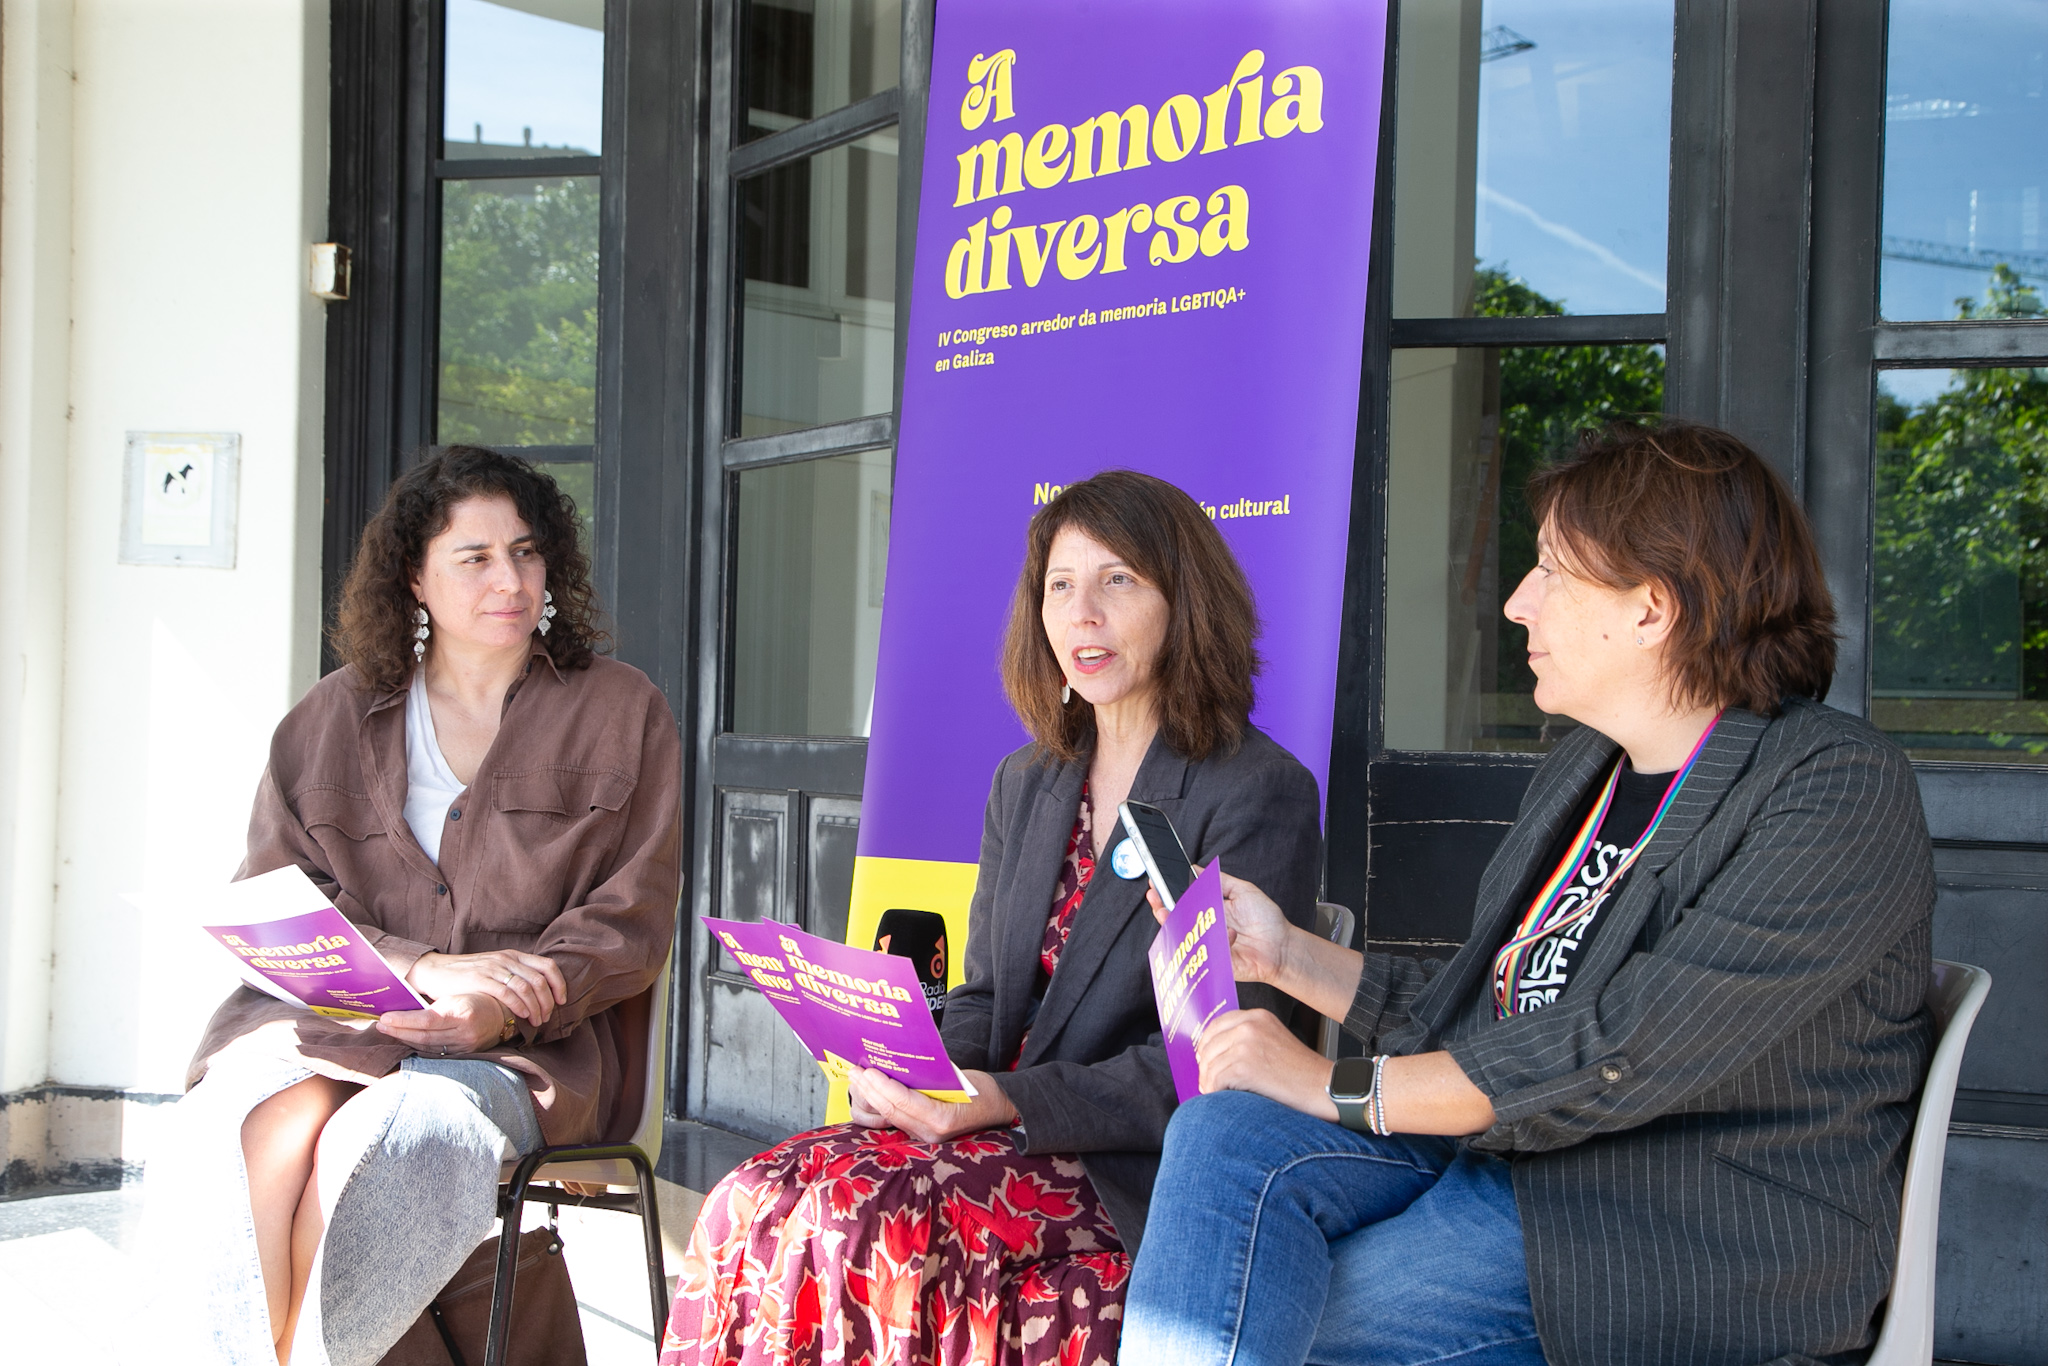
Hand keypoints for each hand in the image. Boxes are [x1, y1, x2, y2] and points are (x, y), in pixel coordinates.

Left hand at [378, 992, 510, 1055]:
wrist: (503, 1014)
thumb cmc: (477, 998)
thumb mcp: (457, 996)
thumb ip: (434, 1004)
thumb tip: (402, 1005)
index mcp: (462, 1013)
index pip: (427, 1020)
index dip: (403, 1021)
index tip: (385, 1018)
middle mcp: (465, 1033)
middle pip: (424, 1036)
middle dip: (399, 1031)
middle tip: (380, 1025)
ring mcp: (465, 1046)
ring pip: (428, 1046)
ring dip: (405, 1039)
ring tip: (388, 1031)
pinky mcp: (465, 1054)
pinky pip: (436, 1052)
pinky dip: (418, 1046)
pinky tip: (407, 1039)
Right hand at [407, 950, 565, 1026]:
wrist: (436, 971)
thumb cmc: (467, 975)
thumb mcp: (495, 969)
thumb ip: (514, 976)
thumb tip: (536, 994)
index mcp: (513, 955)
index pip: (547, 966)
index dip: (559, 984)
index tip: (562, 1001)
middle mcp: (507, 959)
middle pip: (540, 980)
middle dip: (548, 1001)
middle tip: (547, 1017)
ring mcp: (494, 968)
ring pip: (527, 988)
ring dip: (536, 1007)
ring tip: (537, 1021)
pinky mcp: (480, 979)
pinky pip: (508, 993)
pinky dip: (520, 1006)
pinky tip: (523, 1016)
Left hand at [846, 1067, 1017, 1141]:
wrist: (1000, 1108)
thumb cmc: (984, 1091)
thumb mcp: (961, 1078)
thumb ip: (931, 1075)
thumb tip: (900, 1062)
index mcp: (941, 1119)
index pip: (903, 1102)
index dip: (882, 1086)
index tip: (868, 1070)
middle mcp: (930, 1133)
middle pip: (891, 1110)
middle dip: (869, 1089)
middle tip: (854, 1070)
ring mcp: (925, 1136)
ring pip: (889, 1117)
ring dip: (870, 1097)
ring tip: (857, 1079)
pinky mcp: (921, 1133)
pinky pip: (895, 1119)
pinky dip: (880, 1104)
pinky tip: (870, 1092)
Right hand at [1146, 867, 1292, 985]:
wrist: (1283, 946)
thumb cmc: (1266, 919)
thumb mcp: (1242, 891)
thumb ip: (1219, 880)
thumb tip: (1196, 869)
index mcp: (1209, 911)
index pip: (1182, 902)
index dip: (1167, 895)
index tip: (1156, 885)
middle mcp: (1205, 929)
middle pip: (1175, 921)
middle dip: (1161, 909)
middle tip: (1155, 898)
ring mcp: (1208, 946)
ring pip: (1183, 938)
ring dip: (1175, 925)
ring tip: (1168, 912)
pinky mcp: (1215, 962)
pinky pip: (1206, 951)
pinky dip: (1219, 939)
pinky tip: (1232, 933)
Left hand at [1194, 1008, 1338, 1119]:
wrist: (1324, 1088)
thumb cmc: (1302, 1073)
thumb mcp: (1274, 1041)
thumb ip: (1247, 1039)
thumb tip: (1212, 1055)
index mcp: (1258, 1016)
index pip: (1216, 1025)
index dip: (1206, 1044)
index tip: (1204, 1059)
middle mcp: (1250, 1025)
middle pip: (1208, 1046)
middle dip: (1206, 1067)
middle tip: (1209, 1082)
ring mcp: (1246, 1044)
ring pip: (1210, 1065)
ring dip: (1210, 1083)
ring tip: (1217, 1093)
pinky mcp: (1244, 1066)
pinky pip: (1215, 1080)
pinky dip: (1215, 1092)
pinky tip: (1224, 1098)